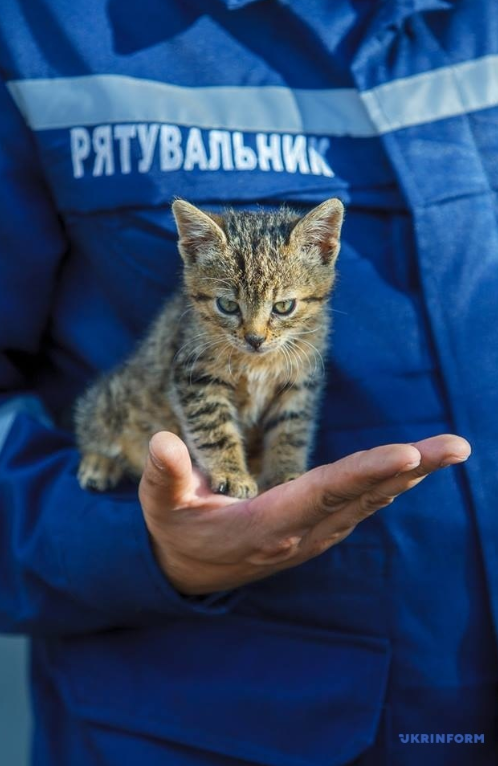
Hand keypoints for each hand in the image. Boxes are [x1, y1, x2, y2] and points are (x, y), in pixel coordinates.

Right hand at [140, 432, 469, 594]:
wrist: (192, 573)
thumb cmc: (177, 531)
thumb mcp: (163, 505)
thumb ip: (166, 474)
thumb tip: (163, 441)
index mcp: (269, 523)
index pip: (325, 492)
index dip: (366, 472)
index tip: (408, 456)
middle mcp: (302, 531)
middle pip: (364, 494)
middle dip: (412, 469)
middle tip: (457, 447)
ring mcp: (314, 534)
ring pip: (371, 501)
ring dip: (412, 475)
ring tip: (448, 451)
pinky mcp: (317, 530)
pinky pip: (362, 504)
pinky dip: (391, 484)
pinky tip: (414, 469)